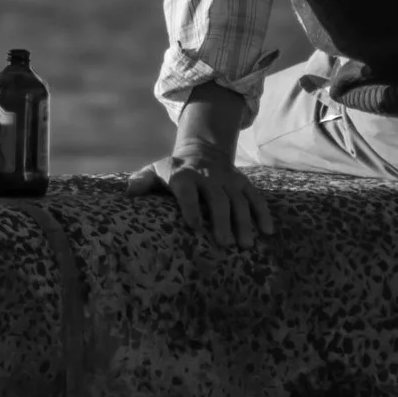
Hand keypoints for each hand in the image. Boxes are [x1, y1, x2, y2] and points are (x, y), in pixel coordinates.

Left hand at [128, 149, 273, 247]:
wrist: (201, 152)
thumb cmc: (173, 171)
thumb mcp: (155, 170)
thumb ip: (142, 181)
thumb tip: (130, 192)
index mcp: (184, 176)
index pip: (187, 191)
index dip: (191, 207)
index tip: (195, 227)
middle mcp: (208, 177)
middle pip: (217, 198)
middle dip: (221, 220)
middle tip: (224, 243)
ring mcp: (228, 180)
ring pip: (239, 201)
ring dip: (243, 222)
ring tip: (245, 245)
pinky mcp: (242, 184)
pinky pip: (255, 197)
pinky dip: (263, 213)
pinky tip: (267, 231)